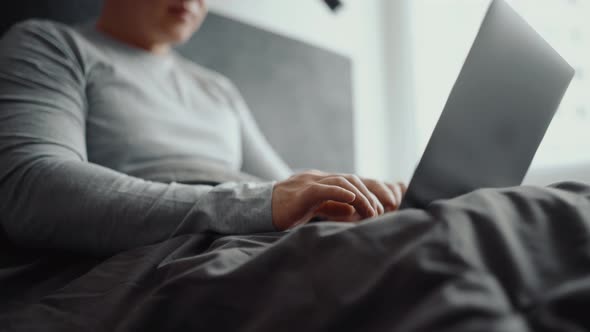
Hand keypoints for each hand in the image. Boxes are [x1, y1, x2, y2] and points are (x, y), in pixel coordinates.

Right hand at [272, 170, 406, 229]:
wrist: (261, 209)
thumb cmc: (289, 211)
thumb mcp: (317, 208)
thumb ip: (334, 206)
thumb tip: (355, 211)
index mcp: (325, 182)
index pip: (354, 182)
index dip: (373, 191)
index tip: (386, 207)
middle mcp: (320, 178)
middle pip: (353, 179)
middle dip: (372, 194)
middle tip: (382, 211)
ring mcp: (311, 182)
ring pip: (342, 182)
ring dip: (361, 197)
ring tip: (372, 212)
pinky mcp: (302, 192)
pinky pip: (324, 188)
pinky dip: (341, 193)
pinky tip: (353, 202)